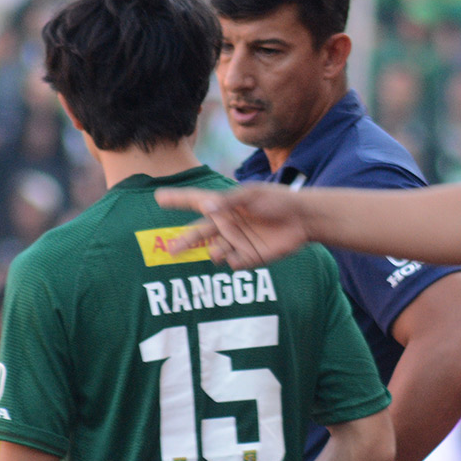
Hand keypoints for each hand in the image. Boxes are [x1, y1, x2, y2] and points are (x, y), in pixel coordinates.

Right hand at [154, 184, 309, 267]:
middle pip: (199, 234)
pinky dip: (236, 261)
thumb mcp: (251, 196)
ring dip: (215, 252)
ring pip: (215, 252)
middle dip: (184, 241)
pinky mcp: (249, 257)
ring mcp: (236, 242)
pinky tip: (245, 255)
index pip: (195, 202)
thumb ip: (228, 202)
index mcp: (224, 206)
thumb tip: (206, 207)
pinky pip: (234, 264)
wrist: (302, 219)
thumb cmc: (277, 201)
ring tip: (219, 250)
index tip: (158, 197)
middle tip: (171, 249)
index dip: (177, 200)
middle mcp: (226, 225)